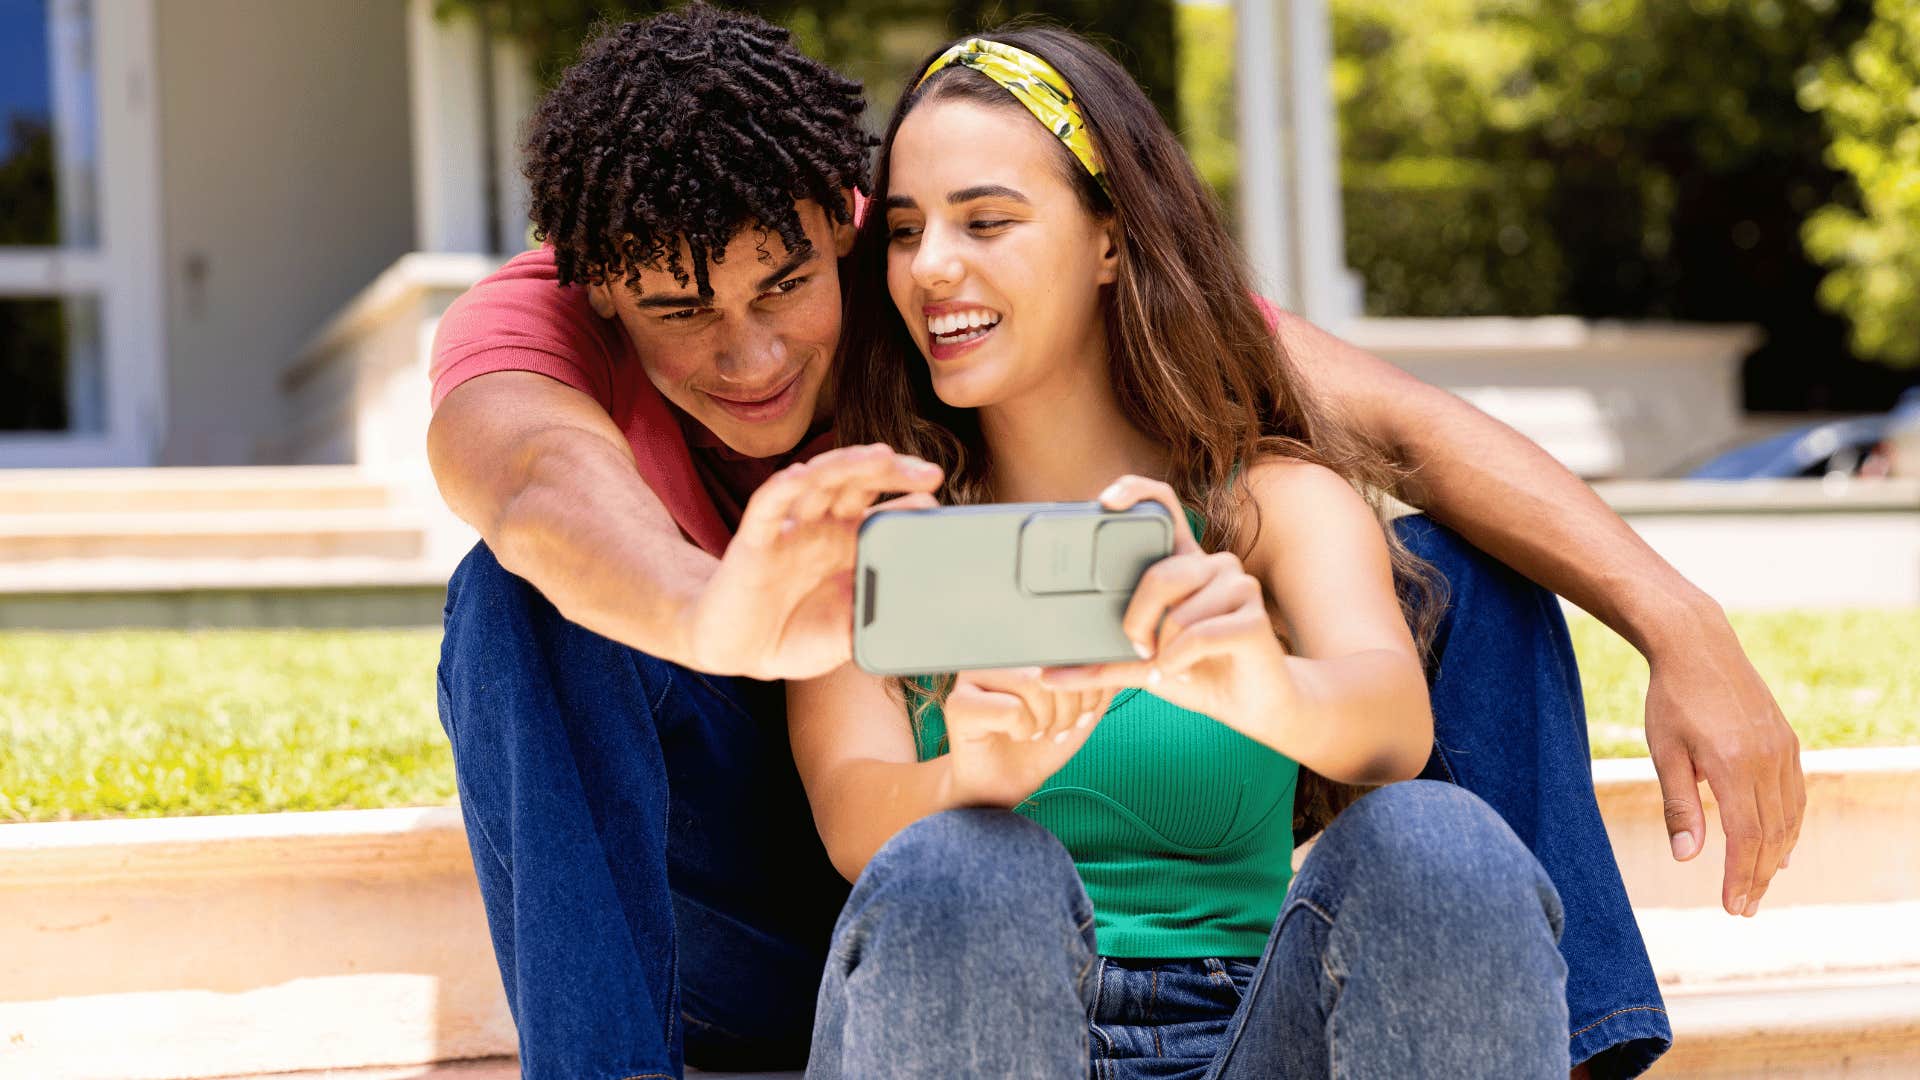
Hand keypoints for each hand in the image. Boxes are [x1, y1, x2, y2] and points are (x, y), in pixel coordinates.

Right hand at [681, 444, 941, 679]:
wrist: (740, 652)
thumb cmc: (795, 637)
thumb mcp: (847, 635)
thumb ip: (876, 624)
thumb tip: (916, 620)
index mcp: (850, 545)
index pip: (886, 510)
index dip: (911, 498)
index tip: (938, 496)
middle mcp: (823, 527)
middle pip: (859, 483)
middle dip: (893, 472)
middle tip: (928, 473)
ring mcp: (790, 529)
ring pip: (819, 482)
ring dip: (848, 465)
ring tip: (881, 457)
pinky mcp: (754, 541)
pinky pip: (768, 505)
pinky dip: (783, 487)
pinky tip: (801, 474)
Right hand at [943, 667, 1113, 807]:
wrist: (1002, 787)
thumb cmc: (1038, 746)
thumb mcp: (1080, 712)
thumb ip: (1097, 683)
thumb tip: (1113, 659)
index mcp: (1024, 650)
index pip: (1068, 650)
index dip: (1086, 687)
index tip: (1080, 714)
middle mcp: (996, 655)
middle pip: (1052, 665)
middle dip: (1068, 707)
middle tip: (1056, 729)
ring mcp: (973, 676)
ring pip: (1033, 684)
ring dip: (1045, 720)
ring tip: (1037, 732)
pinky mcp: (958, 703)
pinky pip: (1011, 710)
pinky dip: (1023, 731)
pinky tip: (1013, 736)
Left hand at [1039, 476, 1293, 739]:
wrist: (1250, 705)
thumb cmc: (1195, 674)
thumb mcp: (1140, 665)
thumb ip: (1100, 663)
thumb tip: (1048, 673)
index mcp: (1184, 563)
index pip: (1164, 504)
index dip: (1136, 491)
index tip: (1106, 501)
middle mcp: (1213, 565)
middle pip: (1160, 574)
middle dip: (1137, 621)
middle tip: (1138, 648)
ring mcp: (1238, 586)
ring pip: (1177, 613)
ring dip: (1164, 651)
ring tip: (1172, 665)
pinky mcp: (1254, 618)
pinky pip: (1197, 636)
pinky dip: (1179, 662)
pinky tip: (1183, 671)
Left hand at [1644, 605, 1803, 916]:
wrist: (1698, 646)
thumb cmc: (1671, 700)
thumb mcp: (1665, 753)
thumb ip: (1678, 806)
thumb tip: (1687, 857)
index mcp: (1734, 765)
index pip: (1745, 838)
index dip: (1740, 876)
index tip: (1731, 906)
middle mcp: (1768, 760)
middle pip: (1771, 835)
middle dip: (1758, 876)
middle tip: (1744, 908)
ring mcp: (1783, 750)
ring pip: (1789, 818)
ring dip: (1775, 856)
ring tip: (1758, 886)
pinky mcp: (1787, 742)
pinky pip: (1794, 795)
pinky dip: (1788, 826)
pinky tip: (1779, 848)